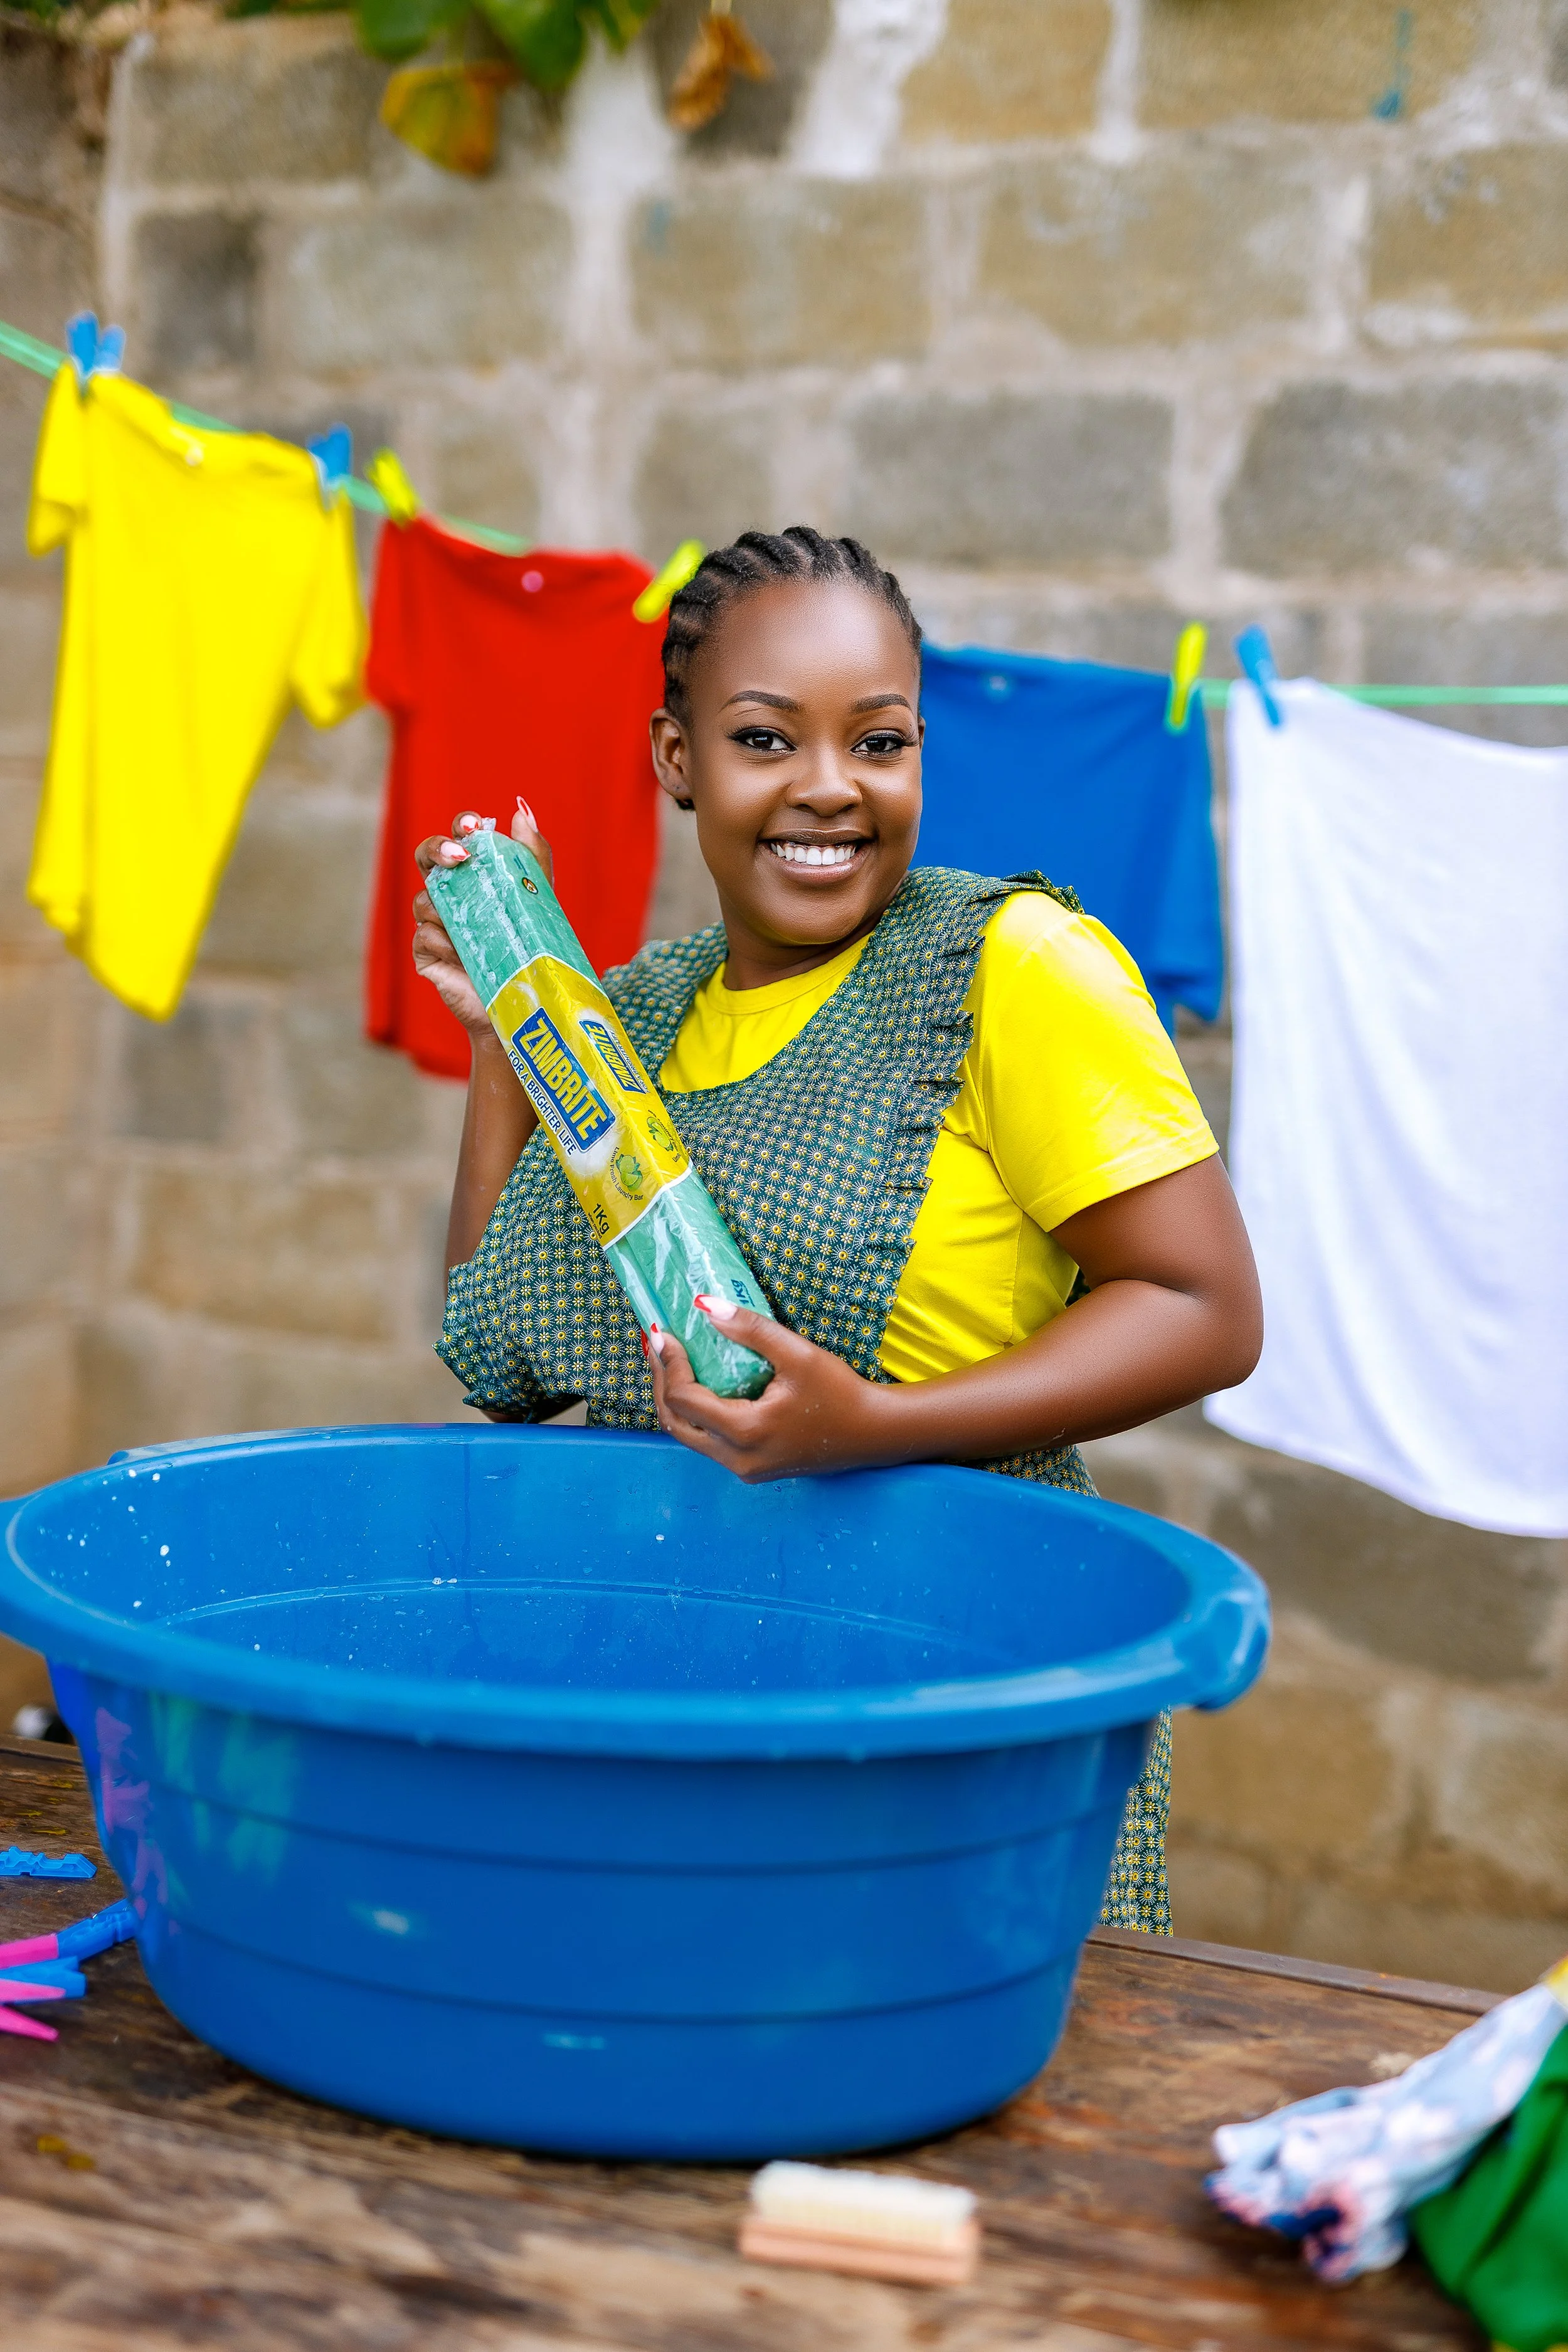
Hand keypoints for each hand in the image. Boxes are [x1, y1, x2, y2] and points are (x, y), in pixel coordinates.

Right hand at [413, 800, 553, 1036]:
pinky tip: (463, 957)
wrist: (524, 1002)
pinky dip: (444, 943)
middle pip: (426, 857)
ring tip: (476, 929)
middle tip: (459, 856)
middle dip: (437, 849)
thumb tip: (520, 812)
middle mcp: (448, 894)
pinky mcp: (426, 954)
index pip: (458, 839)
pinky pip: (424, 936)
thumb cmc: (528, 947)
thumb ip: (531, 856)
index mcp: (473, 875)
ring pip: (424, 900)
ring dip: (448, 909)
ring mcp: (434, 923)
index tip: (474, 828)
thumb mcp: (537, 899)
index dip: (460, 827)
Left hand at [647, 1300, 897, 1482]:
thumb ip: (751, 1329)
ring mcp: (743, 1468)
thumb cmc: (840, 1393)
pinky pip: (708, 1441)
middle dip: (660, 1382)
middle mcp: (737, 1458)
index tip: (662, 1332)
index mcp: (746, 1432)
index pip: (685, 1400)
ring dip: (674, 1399)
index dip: (668, 1364)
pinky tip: (699, 1383)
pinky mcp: (751, 1467)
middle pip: (675, 1424)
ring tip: (670, 1361)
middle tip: (656, 1347)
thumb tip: (704, 1305)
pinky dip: (696, 1412)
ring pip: (689, 1436)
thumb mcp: (797, 1354)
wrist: (873, 1433)